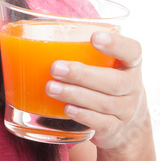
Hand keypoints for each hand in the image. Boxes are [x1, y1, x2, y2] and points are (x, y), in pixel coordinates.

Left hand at [45, 30, 149, 155]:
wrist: (128, 125)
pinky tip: (66, 109)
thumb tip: (27, 31)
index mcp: (131, 64)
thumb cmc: (107, 83)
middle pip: (113, 81)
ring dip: (74, 94)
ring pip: (103, 103)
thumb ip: (83, 50)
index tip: (94, 37)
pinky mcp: (114, 129)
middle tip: (55, 68)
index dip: (115, 44)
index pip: (132, 51)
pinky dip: (83, 115)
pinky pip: (100, 122)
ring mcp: (125, 110)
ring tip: (50, 88)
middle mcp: (132, 87)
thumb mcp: (107, 65)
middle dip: (82, 74)